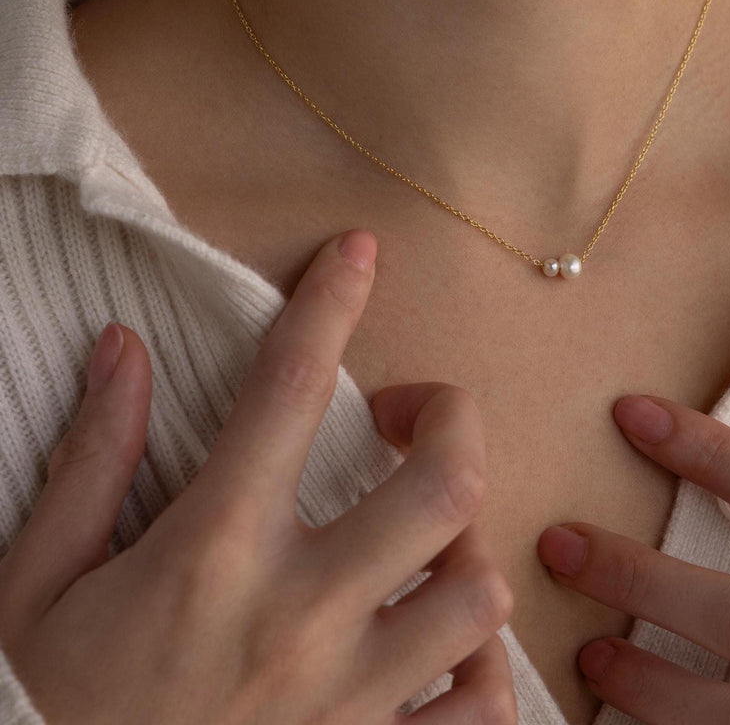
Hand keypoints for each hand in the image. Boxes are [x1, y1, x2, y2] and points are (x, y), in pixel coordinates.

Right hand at [0, 229, 515, 724]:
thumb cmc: (50, 709)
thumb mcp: (38, 585)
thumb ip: (91, 461)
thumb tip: (123, 348)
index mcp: (213, 553)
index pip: (290, 389)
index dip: (331, 302)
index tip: (357, 253)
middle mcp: (299, 616)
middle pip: (447, 484)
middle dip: (454, 421)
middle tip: (415, 421)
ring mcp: (349, 702)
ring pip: (479, 594)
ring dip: (467, 553)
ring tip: (427, 548)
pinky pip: (483, 708)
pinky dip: (480, 670)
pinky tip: (443, 651)